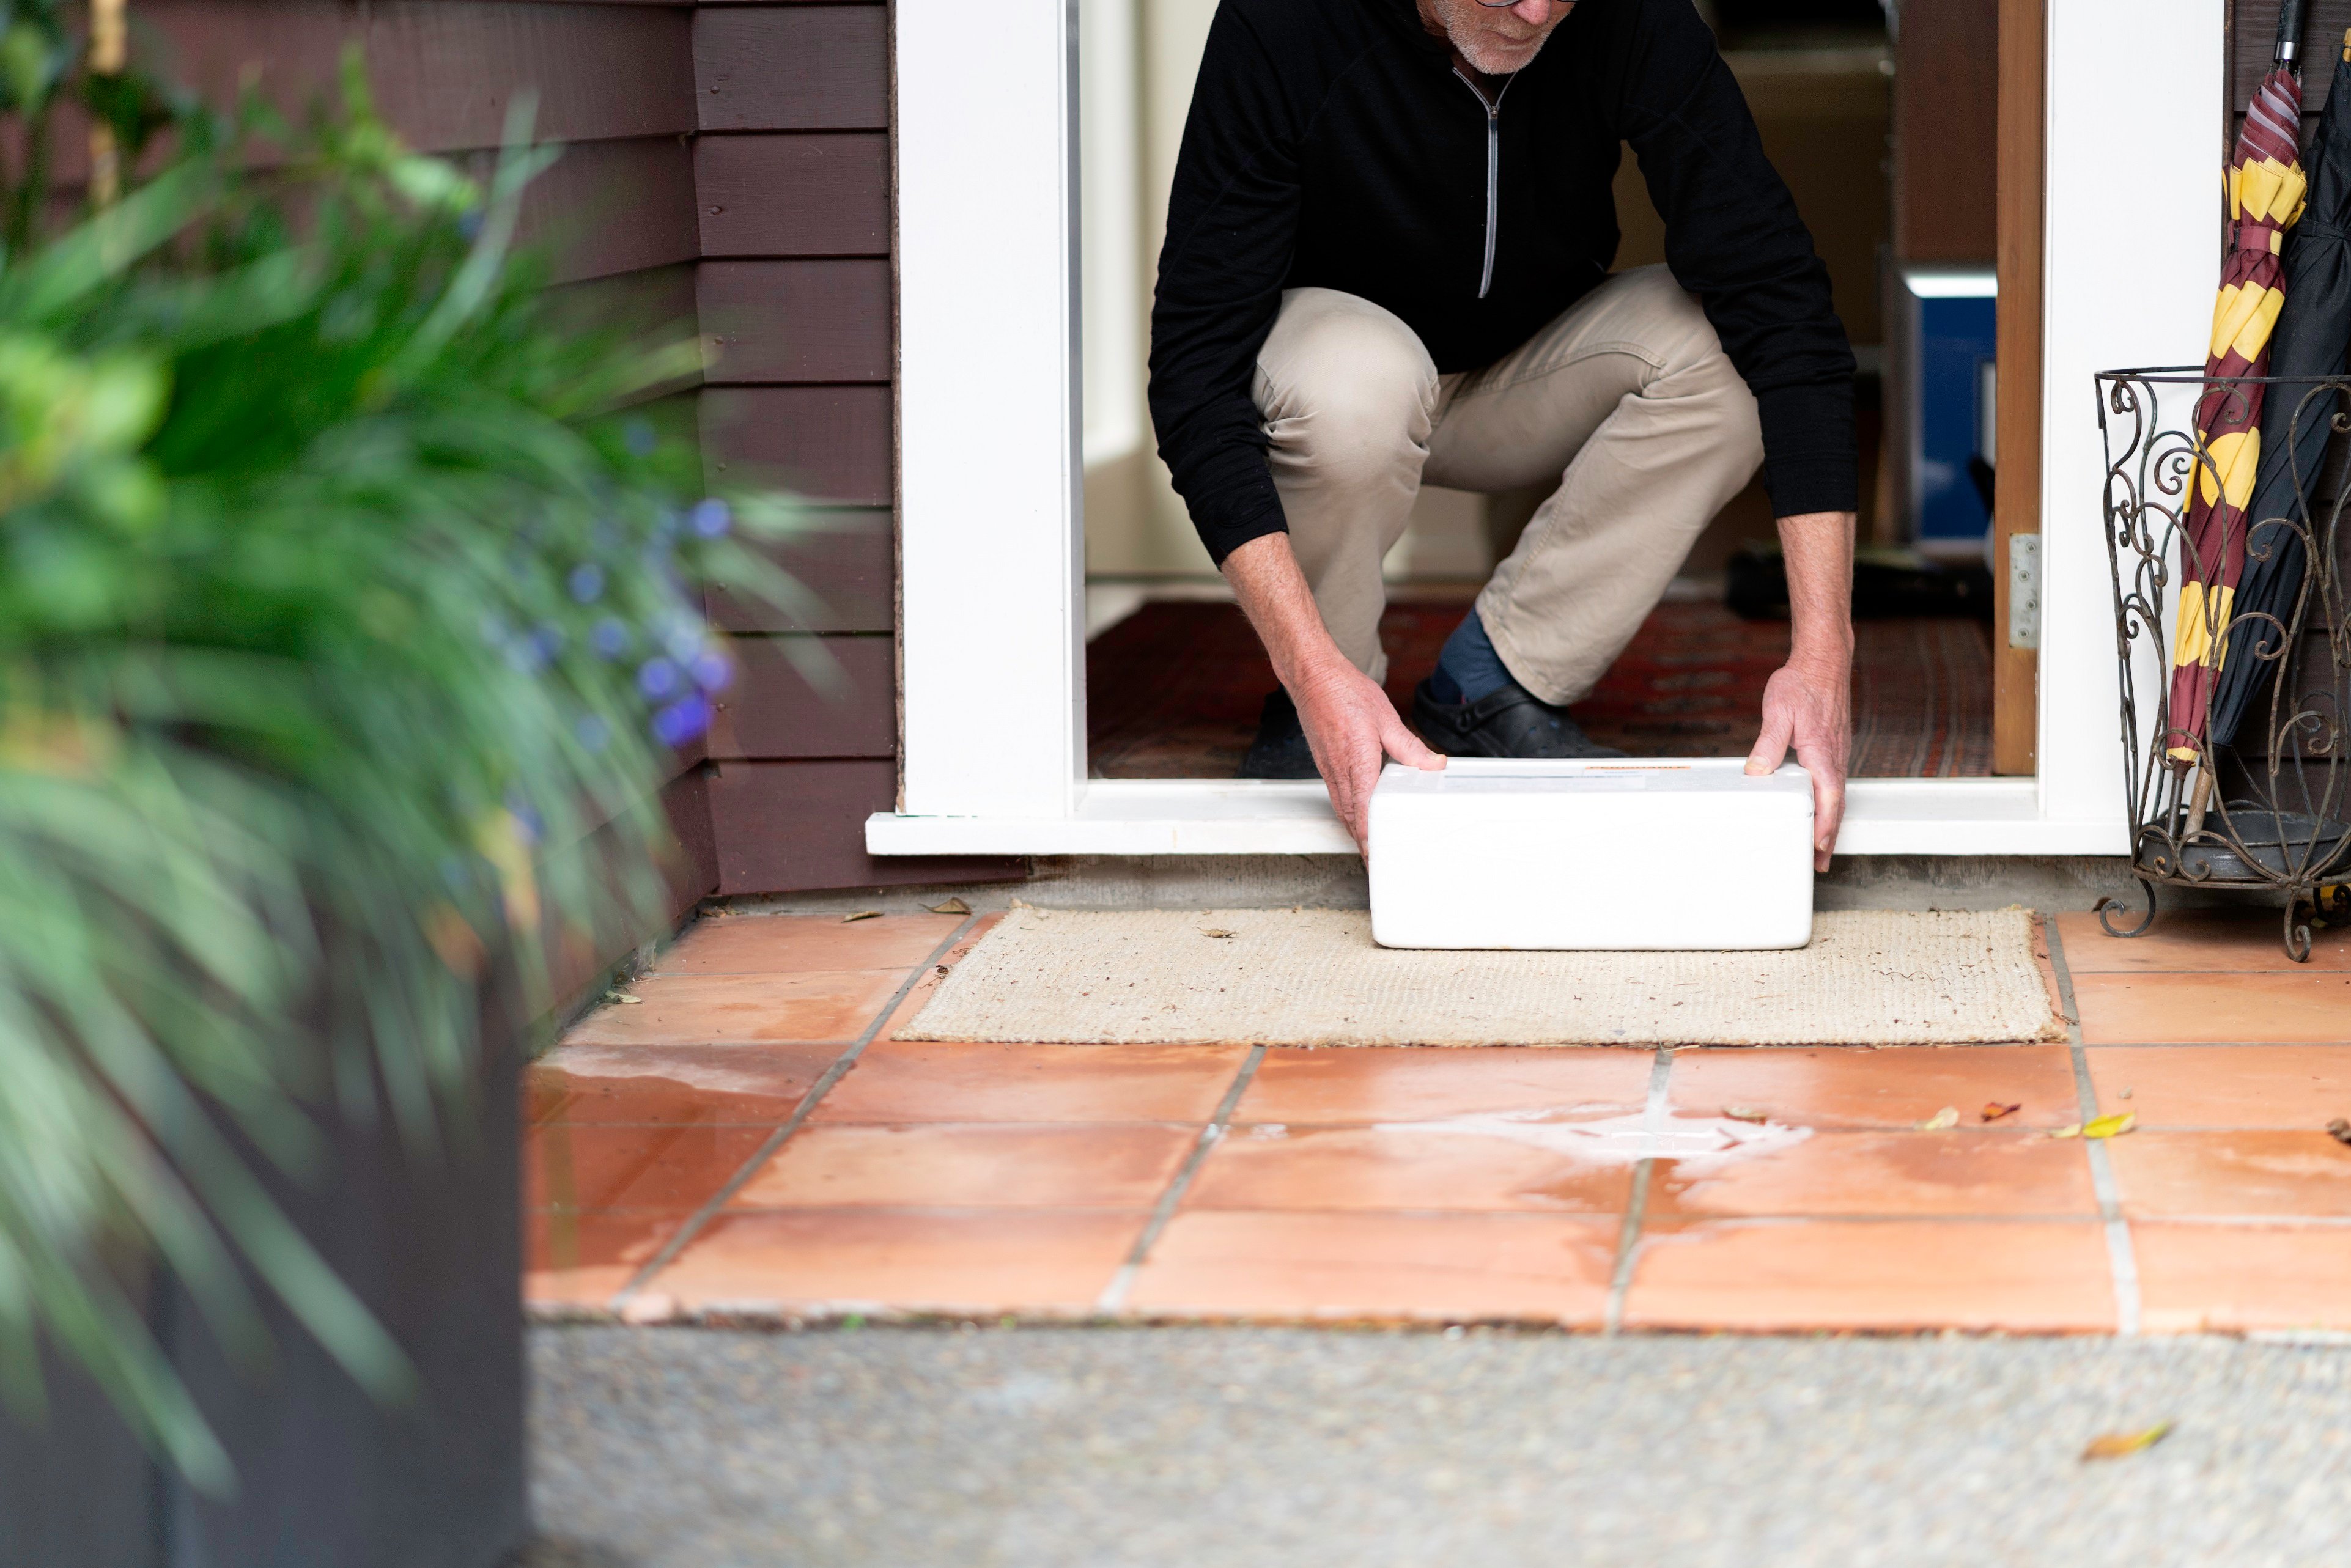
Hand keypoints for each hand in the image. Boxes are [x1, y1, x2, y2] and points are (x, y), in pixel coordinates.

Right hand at [1292, 652, 1446, 854]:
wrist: (1312, 677)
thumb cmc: (1344, 692)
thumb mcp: (1386, 718)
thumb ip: (1410, 747)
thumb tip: (1433, 764)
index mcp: (1357, 761)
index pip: (1364, 811)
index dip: (1370, 839)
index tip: (1377, 857)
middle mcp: (1340, 771)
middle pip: (1351, 819)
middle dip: (1363, 846)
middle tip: (1377, 865)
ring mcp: (1329, 770)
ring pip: (1342, 811)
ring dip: (1355, 833)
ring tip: (1368, 851)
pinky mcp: (1325, 765)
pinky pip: (1336, 798)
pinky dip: (1347, 815)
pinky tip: (1356, 818)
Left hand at [1746, 652, 1850, 871]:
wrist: (1823, 663)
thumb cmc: (1801, 684)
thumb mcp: (1778, 712)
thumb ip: (1768, 743)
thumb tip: (1758, 771)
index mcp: (1822, 752)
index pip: (1828, 796)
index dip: (1825, 824)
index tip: (1820, 846)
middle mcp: (1835, 756)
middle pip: (1836, 805)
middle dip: (1829, 836)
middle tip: (1820, 863)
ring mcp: (1837, 753)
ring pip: (1837, 795)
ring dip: (1831, 822)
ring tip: (1821, 847)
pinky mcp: (1834, 748)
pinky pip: (1835, 782)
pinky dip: (1831, 803)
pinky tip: (1821, 809)